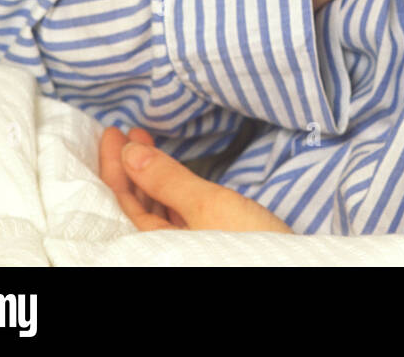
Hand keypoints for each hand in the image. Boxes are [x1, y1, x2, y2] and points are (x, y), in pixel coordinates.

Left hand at [98, 126, 292, 232]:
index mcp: (151, 246)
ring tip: (144, 142)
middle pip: (134, 204)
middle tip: (125, 132)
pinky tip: (169, 173)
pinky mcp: (203, 245)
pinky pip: (173, 213)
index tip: (113, 131)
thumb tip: (129, 152)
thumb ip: (167, 179)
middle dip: (130, 165)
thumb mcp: (206, 205)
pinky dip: (168, 188)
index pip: (120, 201)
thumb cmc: (246, 245)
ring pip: (154, 207)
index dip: (114, 164)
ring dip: (149, 173)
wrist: (290, 272)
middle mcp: (160, 249)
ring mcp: (182, 247)